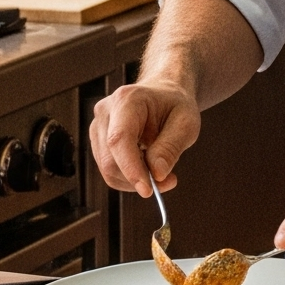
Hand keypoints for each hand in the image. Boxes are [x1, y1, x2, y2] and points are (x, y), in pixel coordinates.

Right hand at [90, 81, 201, 198]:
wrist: (164, 95)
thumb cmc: (175, 104)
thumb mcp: (186, 122)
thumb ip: (171, 147)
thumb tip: (157, 174)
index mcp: (126, 100)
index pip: (119, 139)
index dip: (130, 168)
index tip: (148, 190)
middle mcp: (105, 112)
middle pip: (111, 160)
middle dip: (138, 178)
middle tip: (169, 181)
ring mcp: (98, 127)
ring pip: (109, 170)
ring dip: (136, 179)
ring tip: (162, 170)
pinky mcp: (98, 142)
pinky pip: (110, 170)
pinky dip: (130, 176)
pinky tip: (149, 166)